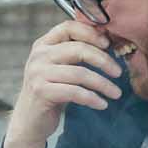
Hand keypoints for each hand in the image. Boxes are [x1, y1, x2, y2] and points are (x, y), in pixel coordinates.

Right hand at [2, 20, 121, 147]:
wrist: (29, 121)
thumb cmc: (50, 92)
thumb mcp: (59, 68)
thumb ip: (74, 54)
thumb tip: (106, 43)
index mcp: (43, 45)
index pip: (68, 27)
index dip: (91, 33)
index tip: (108, 44)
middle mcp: (38, 56)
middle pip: (78, 49)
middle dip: (103, 60)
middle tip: (118, 72)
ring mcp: (38, 73)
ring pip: (80, 73)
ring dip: (103, 84)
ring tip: (116, 93)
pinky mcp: (42, 92)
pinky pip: (75, 92)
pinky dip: (93, 98)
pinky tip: (102, 104)